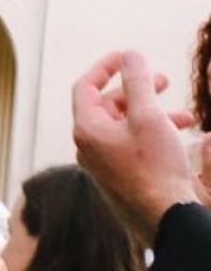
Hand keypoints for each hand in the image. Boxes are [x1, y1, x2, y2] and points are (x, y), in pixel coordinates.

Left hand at [71, 50, 197, 237]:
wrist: (163, 216)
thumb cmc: (154, 167)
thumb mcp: (148, 115)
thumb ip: (138, 82)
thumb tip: (131, 56)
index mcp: (87, 130)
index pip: (85, 86)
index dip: (106, 66)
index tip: (129, 55)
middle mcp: (88, 146)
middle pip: (108, 105)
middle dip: (138, 89)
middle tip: (165, 81)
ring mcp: (101, 162)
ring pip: (125, 124)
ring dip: (153, 112)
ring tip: (185, 114)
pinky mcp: (116, 174)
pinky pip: (131, 143)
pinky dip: (152, 132)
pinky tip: (181, 133)